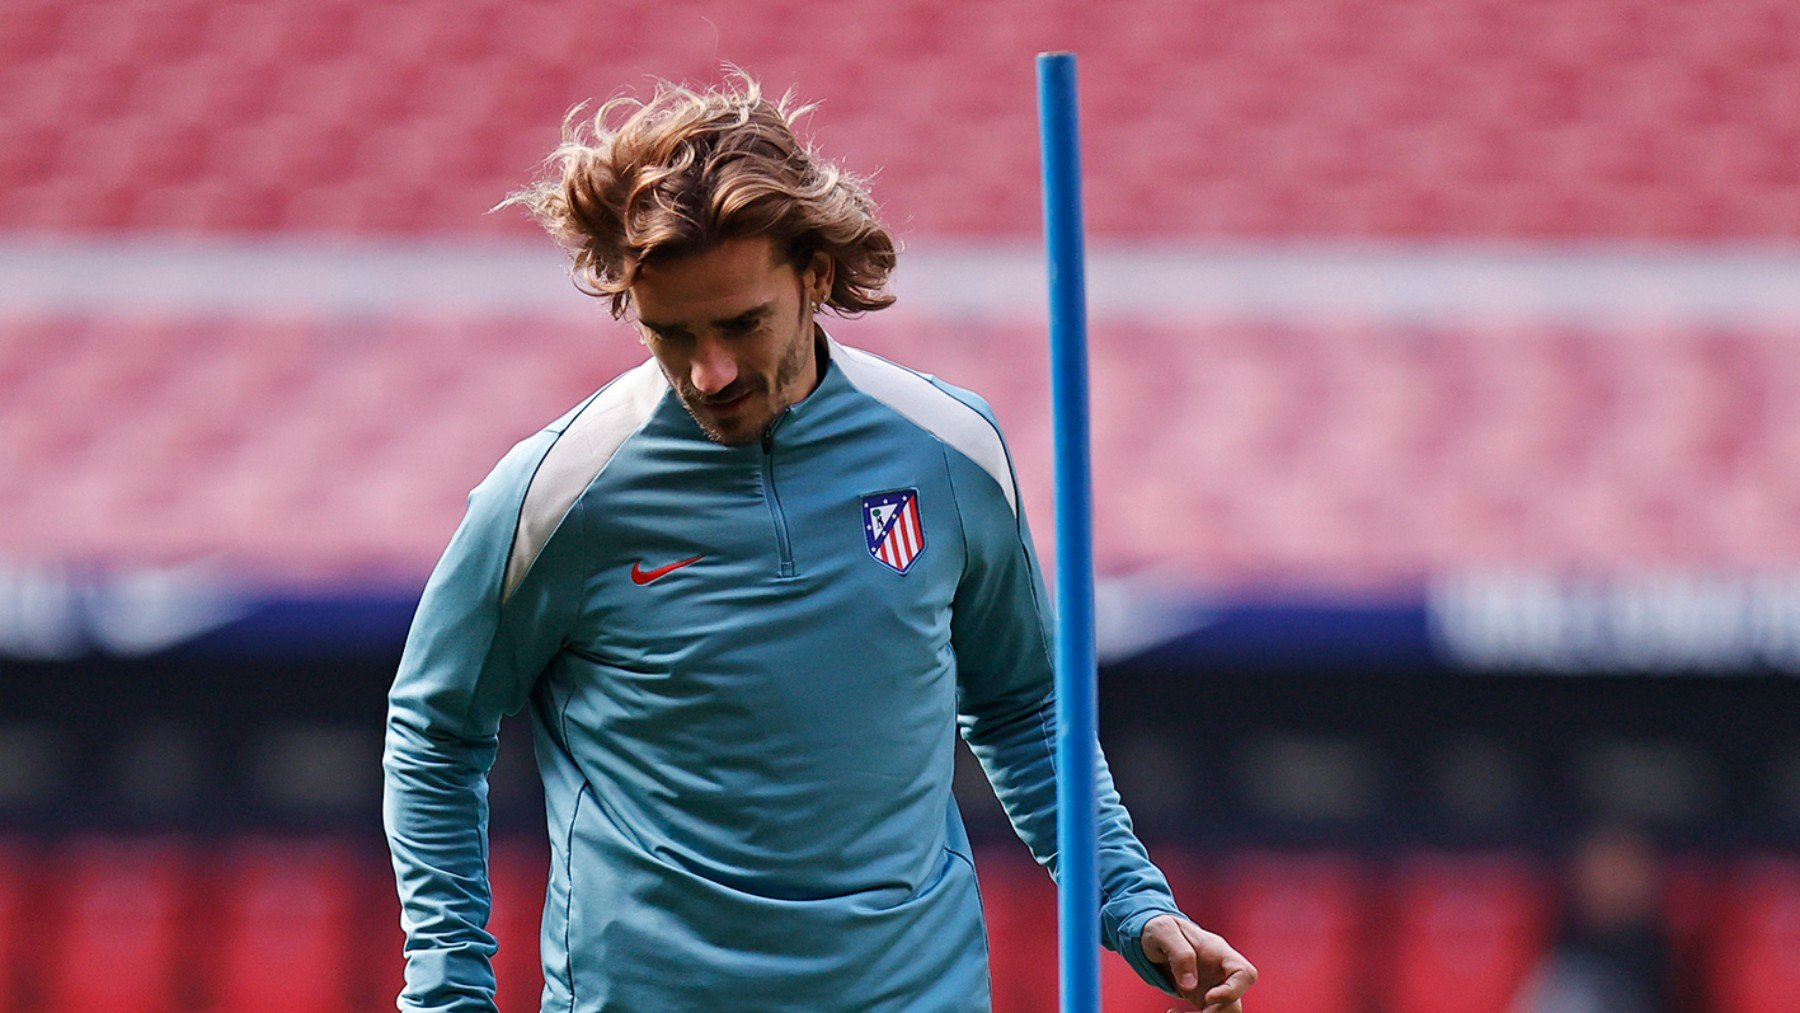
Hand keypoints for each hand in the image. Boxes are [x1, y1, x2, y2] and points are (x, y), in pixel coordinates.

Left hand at [1139, 914, 1256, 1011]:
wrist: (1152, 938)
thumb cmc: (1161, 929)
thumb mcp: (1163, 931)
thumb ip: (1180, 954)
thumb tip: (1190, 985)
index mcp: (1218, 952)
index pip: (1245, 973)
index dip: (1233, 990)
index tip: (1208, 996)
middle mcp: (1220, 973)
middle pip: (1235, 1003)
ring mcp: (1213, 987)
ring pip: (1223, 1012)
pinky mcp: (1201, 999)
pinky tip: (1172, 1012)